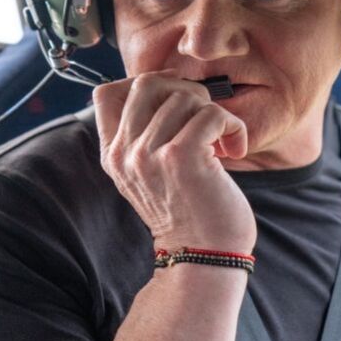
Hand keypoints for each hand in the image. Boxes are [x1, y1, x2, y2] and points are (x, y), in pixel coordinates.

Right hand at [94, 71, 255, 254]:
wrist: (203, 257)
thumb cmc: (188, 211)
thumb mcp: (149, 174)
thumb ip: (144, 136)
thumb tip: (167, 85)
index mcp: (113, 155)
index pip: (106, 93)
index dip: (146, 85)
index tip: (175, 103)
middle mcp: (125, 153)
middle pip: (146, 83)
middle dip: (184, 90)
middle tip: (204, 118)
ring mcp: (149, 155)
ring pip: (185, 96)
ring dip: (215, 114)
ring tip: (221, 143)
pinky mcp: (181, 157)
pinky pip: (212, 114)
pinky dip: (233, 128)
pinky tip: (234, 151)